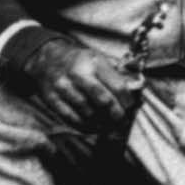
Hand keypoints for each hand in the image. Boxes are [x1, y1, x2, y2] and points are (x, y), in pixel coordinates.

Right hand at [19, 34, 143, 134]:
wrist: (46, 60)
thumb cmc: (80, 61)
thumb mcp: (100, 57)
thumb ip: (118, 71)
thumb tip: (137, 86)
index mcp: (94, 62)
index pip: (116, 85)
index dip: (126, 100)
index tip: (131, 107)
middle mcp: (77, 74)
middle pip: (102, 100)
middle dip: (116, 114)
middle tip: (122, 121)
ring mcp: (63, 88)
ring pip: (87, 111)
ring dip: (101, 122)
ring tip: (110, 126)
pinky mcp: (51, 99)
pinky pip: (70, 118)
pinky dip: (84, 126)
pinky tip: (93, 127)